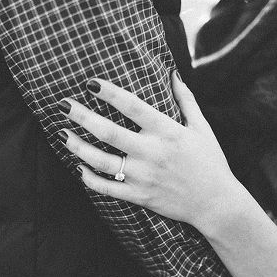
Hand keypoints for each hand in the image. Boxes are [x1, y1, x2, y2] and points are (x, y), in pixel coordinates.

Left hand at [58, 73, 247, 234]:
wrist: (216, 204)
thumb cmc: (209, 162)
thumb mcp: (201, 128)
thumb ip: (185, 100)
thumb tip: (172, 73)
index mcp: (168, 132)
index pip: (133, 106)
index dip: (110, 93)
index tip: (89, 83)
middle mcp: (152, 153)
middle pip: (108, 132)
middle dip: (82, 117)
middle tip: (62, 104)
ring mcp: (143, 176)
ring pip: (101, 161)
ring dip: (77, 147)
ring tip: (61, 134)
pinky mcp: (138, 196)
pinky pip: (106, 187)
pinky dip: (88, 178)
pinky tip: (78, 166)